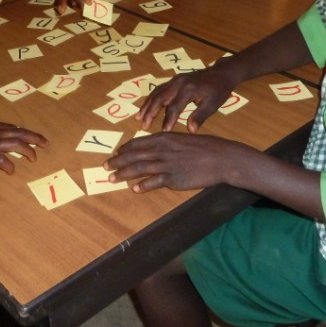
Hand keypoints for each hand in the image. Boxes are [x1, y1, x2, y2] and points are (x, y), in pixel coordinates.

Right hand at [0, 120, 48, 173]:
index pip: (12, 127)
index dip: (23, 132)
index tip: (30, 136)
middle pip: (21, 133)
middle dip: (35, 138)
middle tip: (45, 143)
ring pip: (18, 145)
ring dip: (29, 151)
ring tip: (34, 158)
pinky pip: (6, 162)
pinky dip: (11, 167)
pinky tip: (11, 171)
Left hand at [104, 132, 242, 192]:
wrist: (220, 157)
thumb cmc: (204, 146)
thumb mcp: (182, 139)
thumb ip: (166, 143)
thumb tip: (154, 148)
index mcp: (164, 138)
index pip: (137, 143)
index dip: (124, 149)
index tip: (115, 154)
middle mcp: (162, 149)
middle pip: (134, 156)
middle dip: (117, 161)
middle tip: (105, 167)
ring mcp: (167, 164)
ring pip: (139, 169)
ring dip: (123, 174)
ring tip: (112, 179)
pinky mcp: (174, 178)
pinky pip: (154, 182)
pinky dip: (143, 185)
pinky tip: (135, 189)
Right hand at [137, 67, 237, 131]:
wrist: (221, 72)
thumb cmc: (218, 90)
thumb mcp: (212, 104)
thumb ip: (200, 116)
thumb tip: (190, 130)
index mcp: (188, 89)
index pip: (174, 107)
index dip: (168, 120)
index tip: (163, 132)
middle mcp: (178, 83)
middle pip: (159, 98)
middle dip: (150, 112)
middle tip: (143, 126)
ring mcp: (175, 80)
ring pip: (156, 92)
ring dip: (147, 105)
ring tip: (139, 117)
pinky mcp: (174, 80)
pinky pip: (159, 89)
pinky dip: (151, 98)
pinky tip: (146, 106)